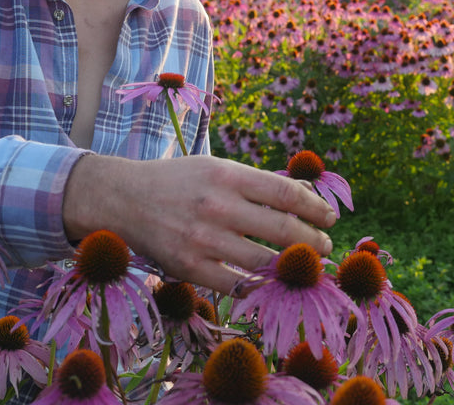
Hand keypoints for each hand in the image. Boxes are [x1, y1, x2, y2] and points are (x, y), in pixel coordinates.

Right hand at [62, 154, 336, 293]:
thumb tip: (307, 192)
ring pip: (262, 261)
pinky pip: (234, 284)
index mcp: (228, 175)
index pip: (286, 193)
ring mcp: (202, 238)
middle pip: (282, 229)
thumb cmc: (179, 181)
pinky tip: (268, 283)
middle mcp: (218, 205)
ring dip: (290, 268)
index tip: (329, 218)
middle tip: (325, 248)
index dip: (315, 208)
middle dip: (312, 242)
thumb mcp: (217, 168)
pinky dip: (257, 286)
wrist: (124, 199)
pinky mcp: (188, 267)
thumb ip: (259, 182)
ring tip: (302, 268)